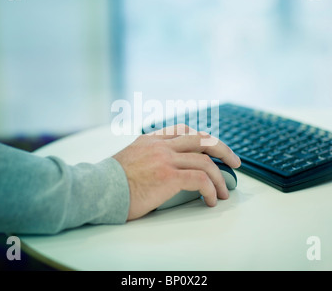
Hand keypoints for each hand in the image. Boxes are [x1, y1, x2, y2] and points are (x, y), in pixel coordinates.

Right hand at [113, 124, 240, 220]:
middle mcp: (160, 145)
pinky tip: (210, 200)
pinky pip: (200, 179)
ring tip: (224, 192)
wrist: (96, 189)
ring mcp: (165, 158)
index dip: (203, 139)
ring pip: (205, 160)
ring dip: (220, 177)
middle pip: (201, 139)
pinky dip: (210, 189)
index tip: (213, 149)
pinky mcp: (167, 176)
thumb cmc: (108, 182)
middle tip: (234, 162)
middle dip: (222, 150)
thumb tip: (161, 171)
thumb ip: (146, 157)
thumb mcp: (128, 159)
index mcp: (151, 140)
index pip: (184, 131)